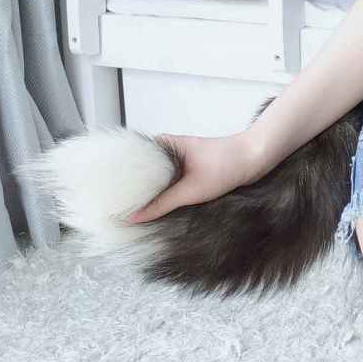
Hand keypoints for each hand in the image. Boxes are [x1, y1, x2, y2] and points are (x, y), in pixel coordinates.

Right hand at [124, 131, 266, 223]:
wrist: (255, 158)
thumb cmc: (226, 165)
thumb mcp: (190, 190)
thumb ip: (161, 204)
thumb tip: (134, 216)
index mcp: (167, 144)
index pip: (134, 154)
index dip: (120, 170)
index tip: (107, 186)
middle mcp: (172, 148)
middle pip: (144, 166)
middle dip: (132, 184)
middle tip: (116, 202)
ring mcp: (182, 157)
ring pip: (158, 174)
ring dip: (149, 189)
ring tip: (133, 207)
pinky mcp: (193, 167)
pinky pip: (171, 178)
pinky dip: (163, 190)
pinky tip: (159, 204)